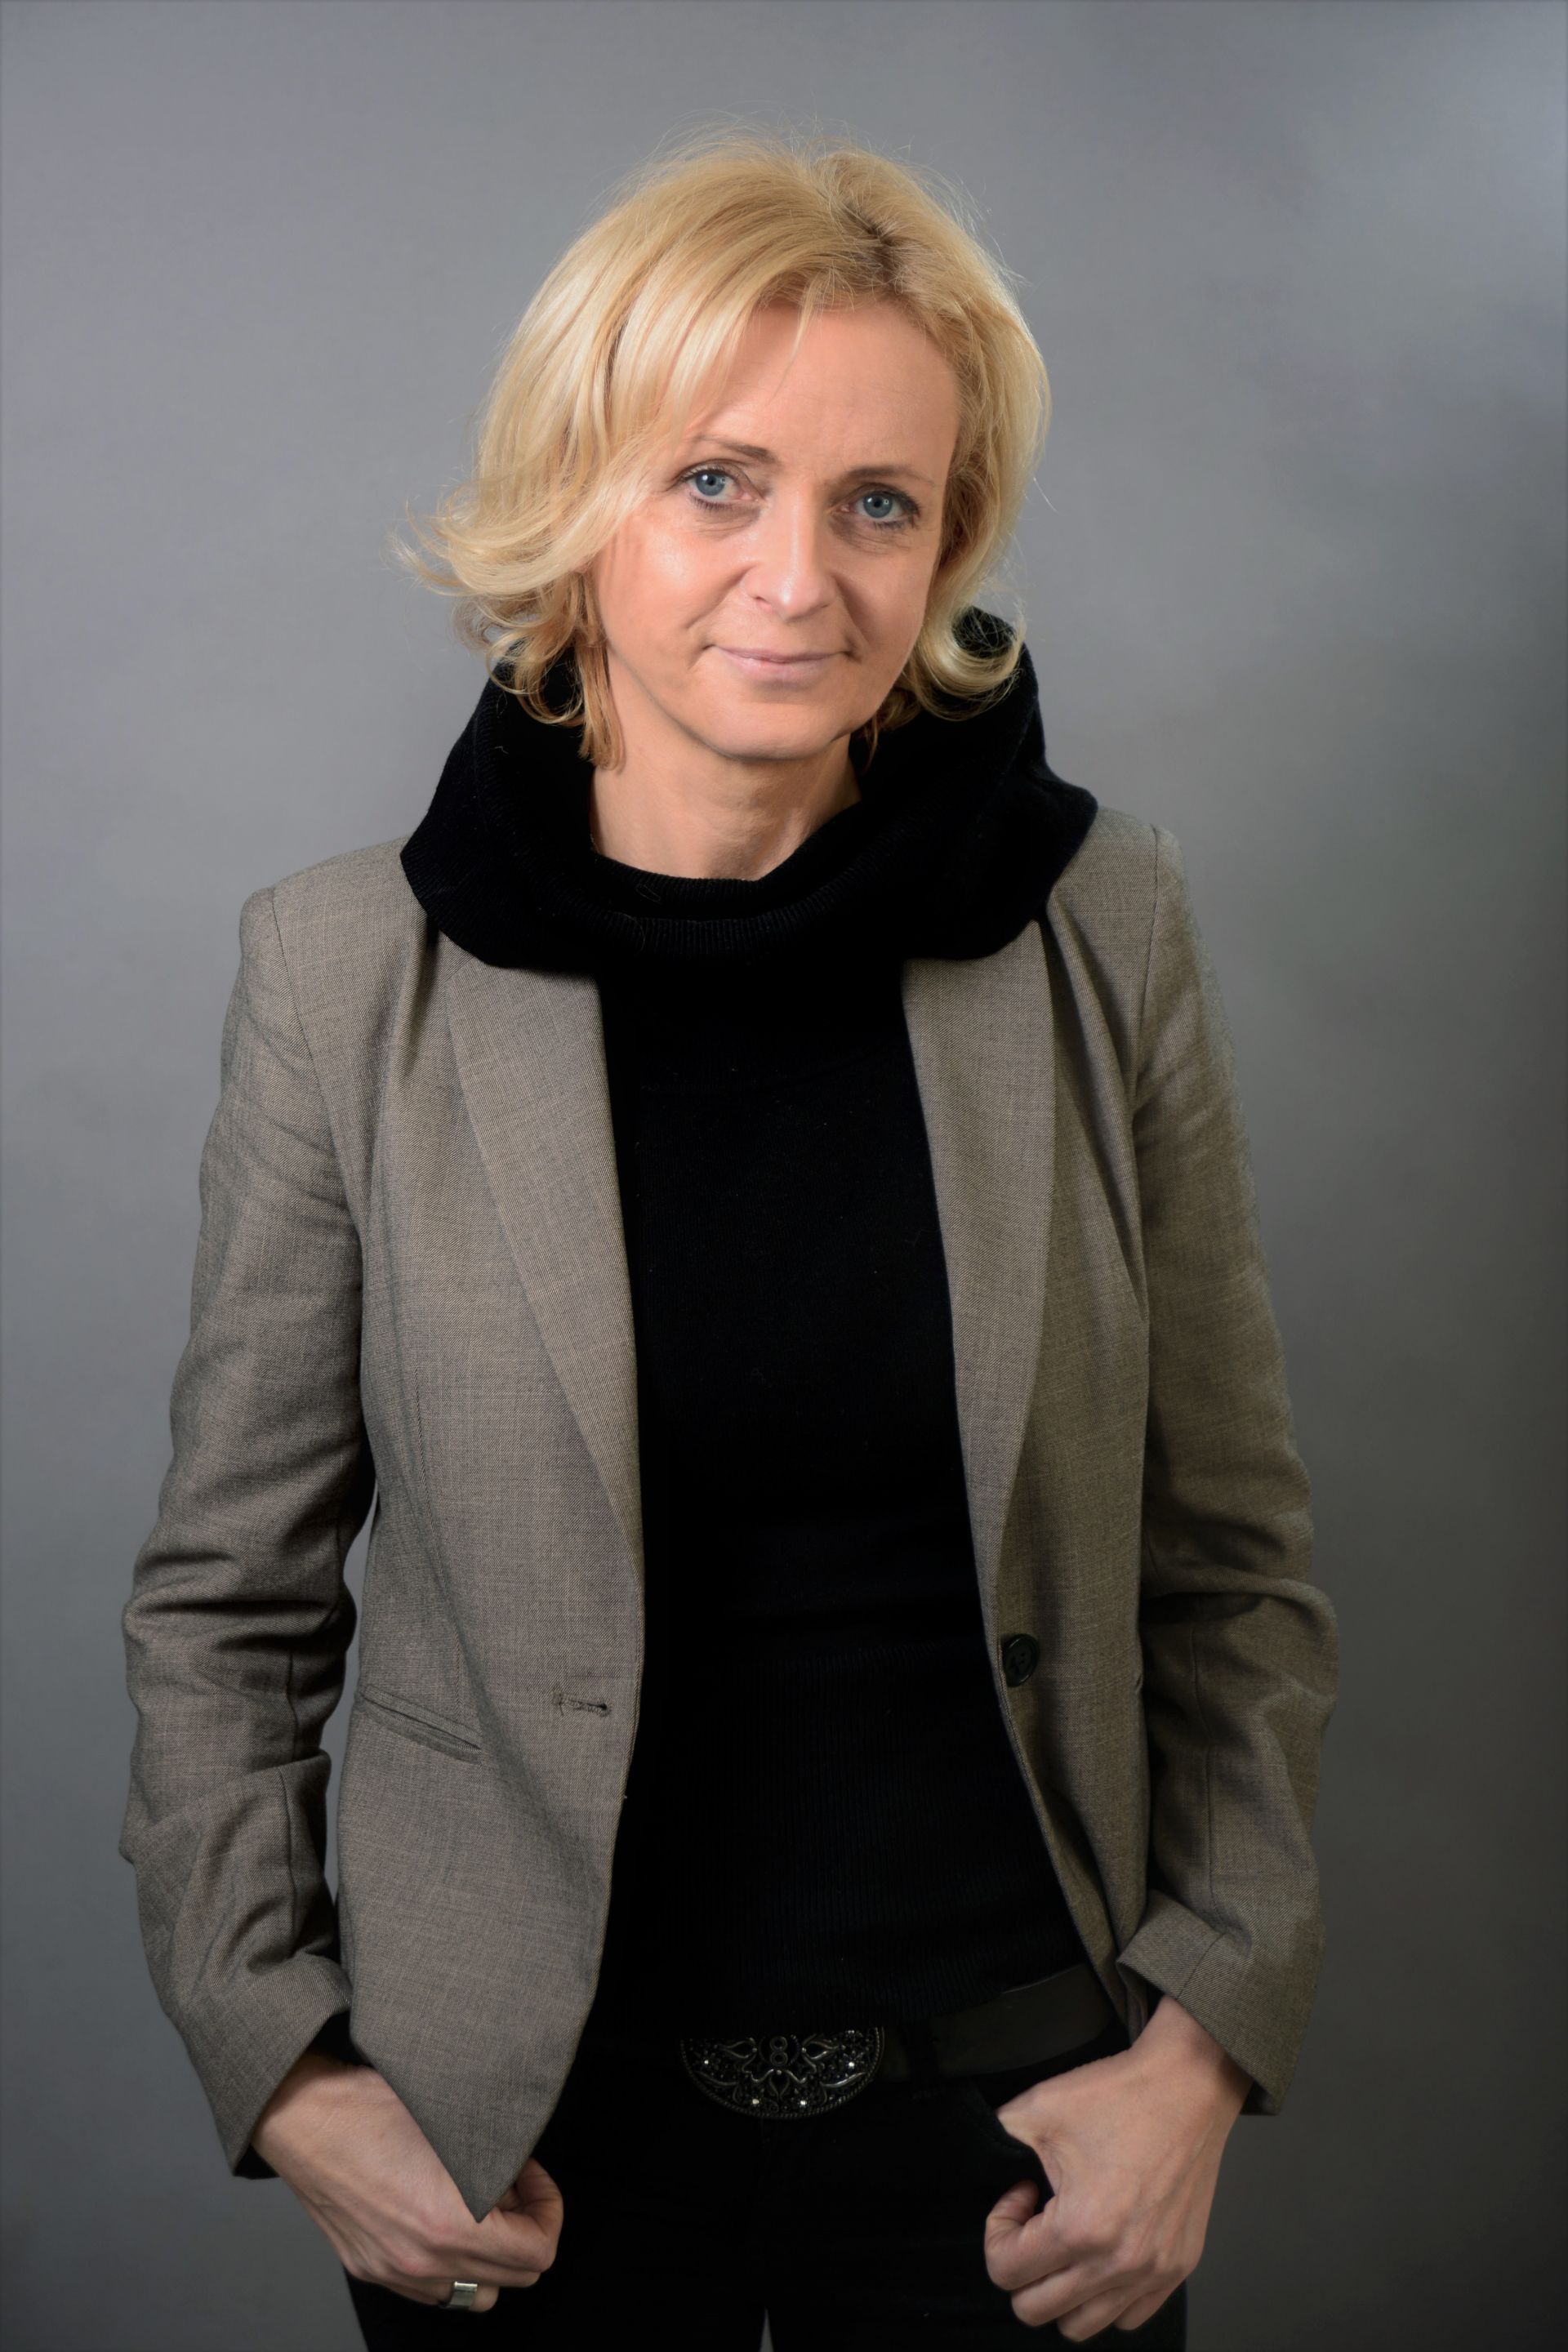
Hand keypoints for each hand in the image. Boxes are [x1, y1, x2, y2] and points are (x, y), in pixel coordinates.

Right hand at [251, 2051, 563, 2310]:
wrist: (302, 2116)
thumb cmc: (370, 2105)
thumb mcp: (454, 2119)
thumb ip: (498, 2156)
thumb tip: (522, 2171)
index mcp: (449, 2227)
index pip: (537, 2252)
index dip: (547, 2209)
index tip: (530, 2176)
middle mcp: (422, 2262)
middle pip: (513, 2279)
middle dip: (524, 2229)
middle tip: (510, 2183)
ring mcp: (393, 2271)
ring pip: (472, 2294)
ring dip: (489, 2254)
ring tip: (478, 2204)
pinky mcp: (370, 2268)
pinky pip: (431, 2288)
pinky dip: (450, 2263)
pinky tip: (441, 2216)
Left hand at [981, 1995, 1249, 2337]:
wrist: (1188, 2087)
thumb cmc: (1119, 2095)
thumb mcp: (1037, 2109)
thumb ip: (995, 2142)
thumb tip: (980, 2162)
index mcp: (1080, 2229)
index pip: (1005, 2272)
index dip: (998, 2230)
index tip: (1020, 2193)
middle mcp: (1118, 2263)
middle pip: (1035, 2310)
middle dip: (1021, 2265)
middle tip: (1036, 2220)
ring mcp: (1153, 2272)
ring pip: (1082, 2325)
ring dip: (1060, 2288)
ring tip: (1067, 2237)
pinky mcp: (1177, 2268)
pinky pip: (1129, 2316)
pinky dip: (1105, 2296)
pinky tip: (1102, 2248)